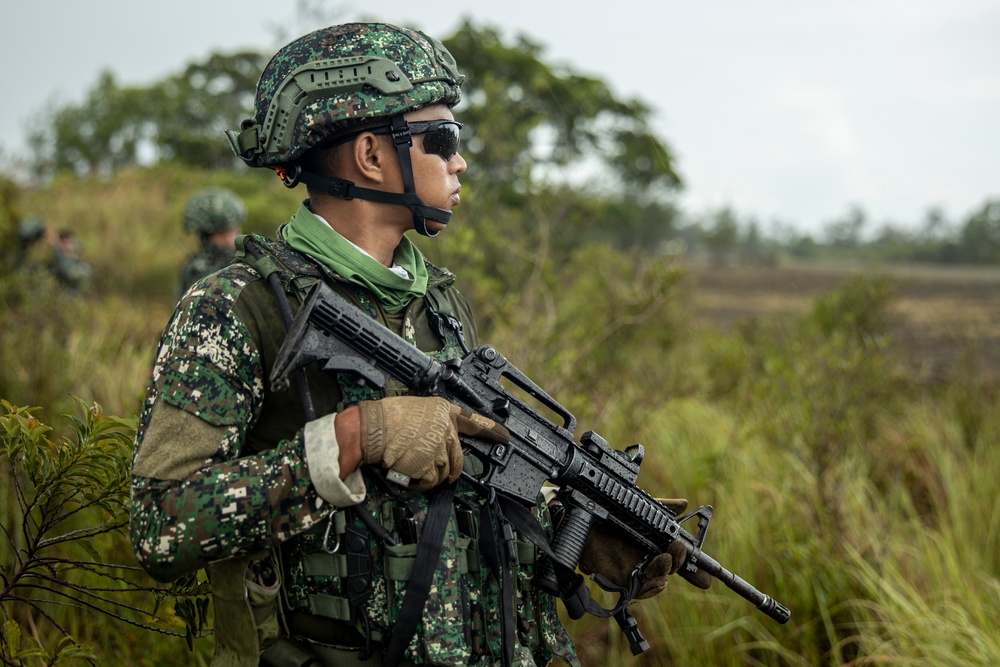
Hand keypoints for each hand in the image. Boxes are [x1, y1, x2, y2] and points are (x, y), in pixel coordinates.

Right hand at [356, 396, 508, 490]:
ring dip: (429, 475)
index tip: (504, 436)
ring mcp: (440, 450)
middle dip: (451, 469)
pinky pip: (431, 482)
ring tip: (411, 468)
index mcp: (443, 412)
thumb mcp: (415, 409)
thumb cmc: (386, 417)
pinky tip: (407, 475)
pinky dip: (419, 483)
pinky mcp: (431, 467)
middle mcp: (446, 430)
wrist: (374, 429)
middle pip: (458, 457)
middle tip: (443, 474)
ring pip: (444, 472)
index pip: (473, 421)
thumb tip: (429, 437)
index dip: (490, 430)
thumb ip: (429, 423)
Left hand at [578, 498, 710, 598]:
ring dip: (665, 570)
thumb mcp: (636, 506)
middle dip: (681, 563)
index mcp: (653, 543)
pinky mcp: (620, 579)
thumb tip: (684, 504)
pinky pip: (640, 590)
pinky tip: (657, 578)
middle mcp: (646, 558)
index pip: (678, 558)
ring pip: (658, 582)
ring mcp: (634, 570)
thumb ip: (660, 507)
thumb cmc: (605, 512)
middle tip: (679, 550)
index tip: (710, 578)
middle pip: (672, 570)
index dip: (696, 570)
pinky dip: (651, 586)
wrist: (580, 518)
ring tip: (664, 557)